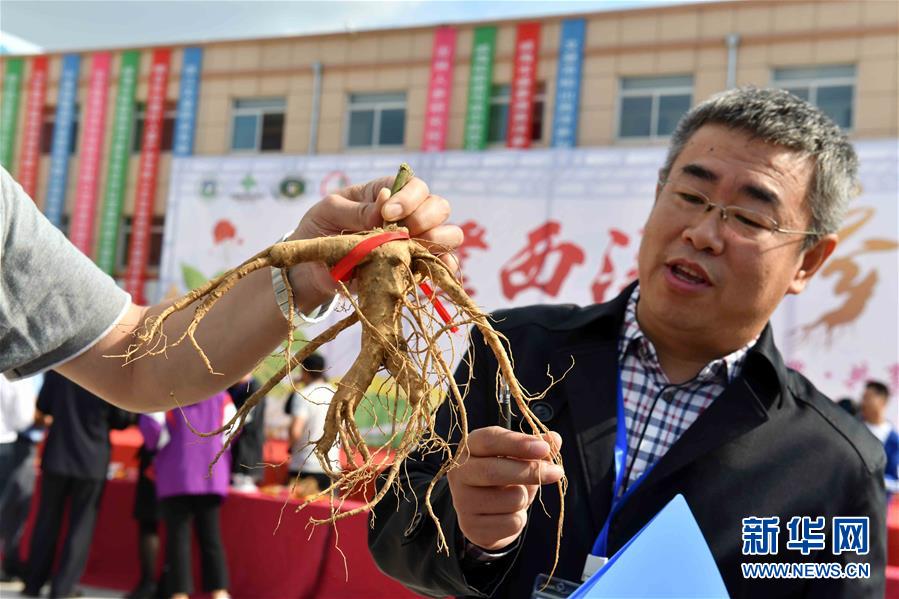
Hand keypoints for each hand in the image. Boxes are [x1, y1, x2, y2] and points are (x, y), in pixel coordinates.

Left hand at [287, 175, 461, 309]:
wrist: (310, 267)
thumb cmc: (319, 229)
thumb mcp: (329, 211)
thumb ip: (356, 209)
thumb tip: (385, 203)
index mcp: (388, 194)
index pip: (415, 186)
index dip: (408, 198)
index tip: (387, 213)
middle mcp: (408, 215)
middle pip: (439, 207)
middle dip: (425, 217)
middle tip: (403, 231)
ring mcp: (415, 242)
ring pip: (449, 234)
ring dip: (439, 239)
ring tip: (416, 247)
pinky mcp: (414, 267)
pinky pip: (441, 264)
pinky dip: (443, 265)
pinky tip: (433, 267)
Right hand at [447, 426, 562, 551]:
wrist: (486, 514)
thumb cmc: (504, 477)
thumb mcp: (520, 458)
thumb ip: (536, 447)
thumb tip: (555, 438)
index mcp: (470, 447)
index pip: (490, 440)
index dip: (518, 443)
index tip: (545, 449)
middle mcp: (459, 473)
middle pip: (494, 472)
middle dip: (530, 472)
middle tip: (557, 472)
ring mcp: (462, 501)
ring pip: (511, 499)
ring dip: (525, 498)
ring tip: (516, 496)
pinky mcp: (470, 527)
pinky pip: (511, 523)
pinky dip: (519, 519)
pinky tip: (507, 515)